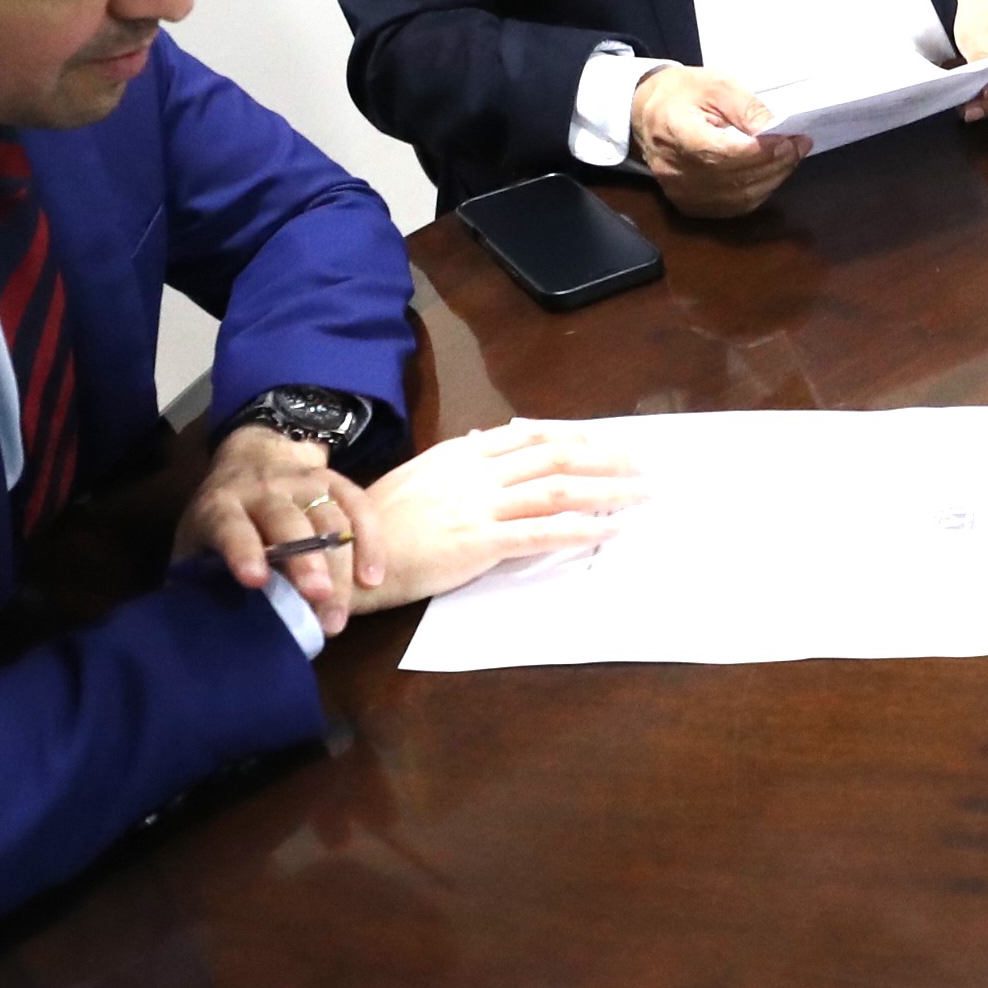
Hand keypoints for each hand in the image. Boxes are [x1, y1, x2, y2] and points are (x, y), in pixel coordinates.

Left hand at [177, 422, 377, 633]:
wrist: (251, 455)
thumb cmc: (221, 516)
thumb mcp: (194, 540)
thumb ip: (193, 576)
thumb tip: (193, 625)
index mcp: (221, 506)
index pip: (231, 526)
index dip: (243, 550)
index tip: (255, 580)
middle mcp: (263, 490)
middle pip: (287, 521)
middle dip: (305, 559)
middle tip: (317, 599)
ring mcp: (302, 482)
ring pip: (327, 518)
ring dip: (339, 565)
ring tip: (339, 613)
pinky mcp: (333, 481)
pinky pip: (359, 506)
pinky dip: (370, 542)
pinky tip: (371, 579)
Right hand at [353, 422, 642, 607]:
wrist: (344, 553)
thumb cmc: (379, 523)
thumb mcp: (420, 475)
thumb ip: (459, 458)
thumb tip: (489, 437)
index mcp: (462, 452)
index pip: (533, 435)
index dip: (579, 437)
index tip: (611, 444)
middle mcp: (476, 471)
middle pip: (557, 454)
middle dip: (607, 458)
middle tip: (643, 466)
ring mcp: (479, 504)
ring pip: (559, 488)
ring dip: (609, 490)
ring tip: (642, 495)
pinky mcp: (479, 541)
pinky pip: (543, 532)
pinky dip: (582, 529)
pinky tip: (610, 530)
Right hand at [632, 65, 805, 218]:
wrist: (647, 115)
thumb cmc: (682, 94)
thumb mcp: (715, 85)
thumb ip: (746, 107)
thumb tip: (776, 129)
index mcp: (675, 132)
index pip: (722, 153)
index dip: (760, 151)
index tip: (788, 139)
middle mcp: (674, 170)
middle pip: (734, 178)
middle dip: (774, 163)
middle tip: (799, 146)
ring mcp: (680, 192)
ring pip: (738, 197)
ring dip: (771, 179)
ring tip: (790, 157)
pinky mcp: (688, 204)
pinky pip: (732, 207)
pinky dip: (758, 192)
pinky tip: (770, 173)